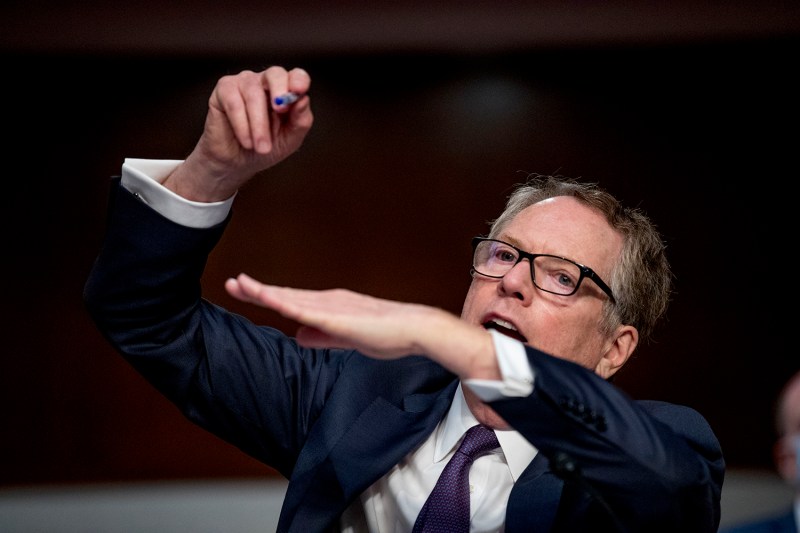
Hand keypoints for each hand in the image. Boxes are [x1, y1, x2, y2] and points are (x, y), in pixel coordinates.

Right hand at [163, 66, 312, 201]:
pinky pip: (233, 102)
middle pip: (275, 74)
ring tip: (261, 148)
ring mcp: (243, 83)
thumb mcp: (290, 139)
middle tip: (281, 111)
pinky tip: (247, 142)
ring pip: (253, 94)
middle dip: (279, 91)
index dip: (299, 80)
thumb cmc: (265, 148)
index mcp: (285, 91)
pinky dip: (242, 125)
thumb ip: (301, 121)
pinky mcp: (223, 90)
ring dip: (259, 124)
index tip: (299, 91)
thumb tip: (303, 99)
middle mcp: (265, 82)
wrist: (238, 163)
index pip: (296, 76)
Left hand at [224, 273, 499, 379]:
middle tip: (232, 283)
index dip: (267, 296)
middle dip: (257, 290)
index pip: (292, 301)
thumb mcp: (346, 338)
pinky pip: (307, 311)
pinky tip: (270, 300)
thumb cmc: (387, 334)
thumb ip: (321, 336)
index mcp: (330, 305)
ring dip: (265, 292)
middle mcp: (328, 299)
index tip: (244, 291)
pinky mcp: (340, 316)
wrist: (416, 330)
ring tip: (240, 285)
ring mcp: (333, 306)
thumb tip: (297, 336)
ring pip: (292, 298)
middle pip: (286, 295)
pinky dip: (286, 304)